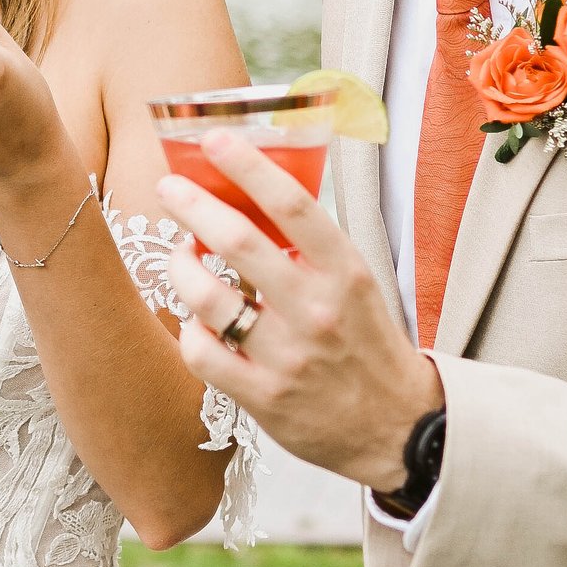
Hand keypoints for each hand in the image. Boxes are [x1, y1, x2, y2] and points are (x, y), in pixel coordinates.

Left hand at [166, 132, 439, 491]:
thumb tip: (251, 197)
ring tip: (178, 256)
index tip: (214, 140)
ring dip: (180, 267)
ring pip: (208, 297)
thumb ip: (311, 249)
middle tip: (170, 190)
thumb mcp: (356, 285)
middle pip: (238, 242)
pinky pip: (202, 352)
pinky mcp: (263, 396)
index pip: (292, 204)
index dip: (248, 166)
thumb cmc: (367, 345)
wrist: (396, 426)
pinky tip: (196, 322)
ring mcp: (287, 355)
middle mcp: (316, 309)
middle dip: (192, 206)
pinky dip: (189, 330)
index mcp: (344, 272)